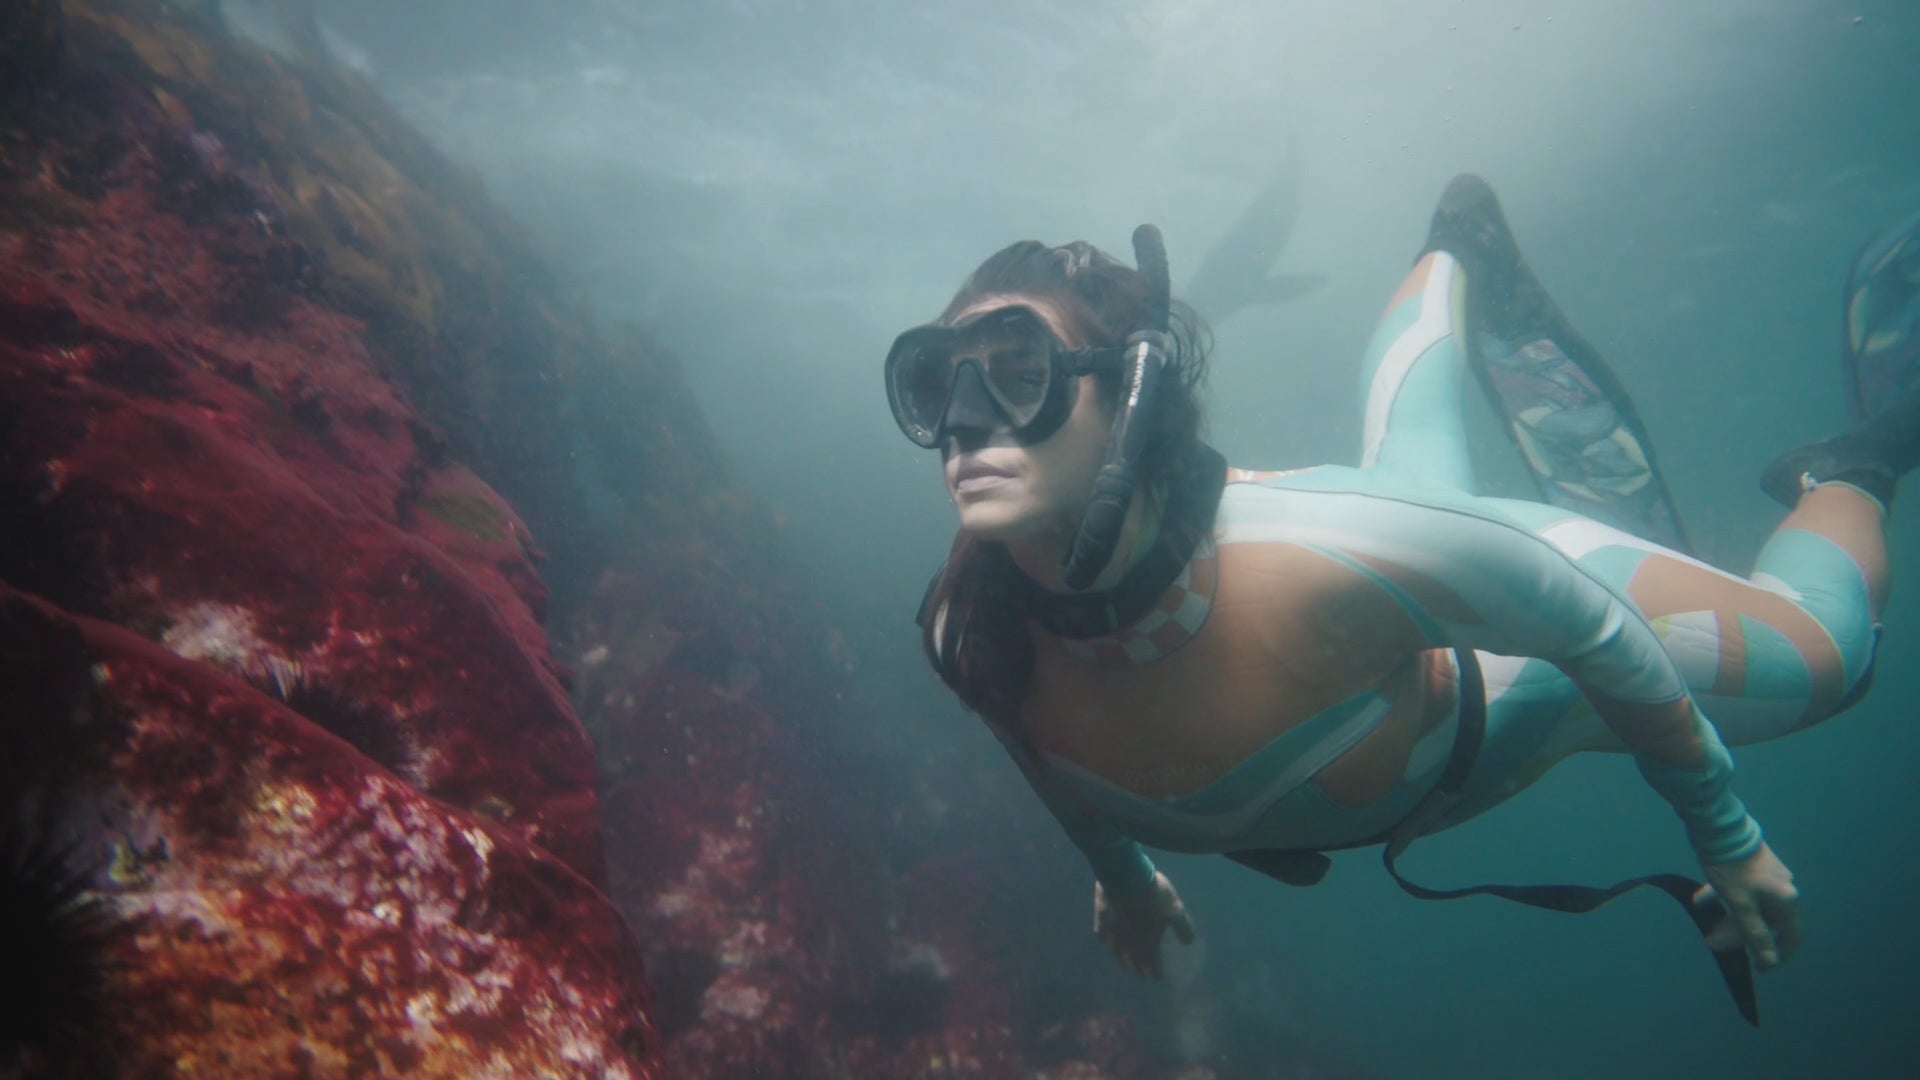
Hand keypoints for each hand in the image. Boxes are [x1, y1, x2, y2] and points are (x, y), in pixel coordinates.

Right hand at [1093, 871, 1195, 978]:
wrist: (1125, 876)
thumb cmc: (1153, 895)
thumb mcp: (1175, 910)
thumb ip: (1183, 928)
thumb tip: (1188, 943)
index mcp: (1148, 941)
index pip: (1153, 961)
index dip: (1155, 970)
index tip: (1157, 978)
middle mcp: (1130, 941)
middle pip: (1134, 959)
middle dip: (1139, 968)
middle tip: (1141, 975)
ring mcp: (1114, 931)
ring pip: (1118, 951)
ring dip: (1123, 960)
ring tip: (1125, 965)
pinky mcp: (1102, 919)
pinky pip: (1103, 935)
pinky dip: (1107, 942)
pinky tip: (1107, 942)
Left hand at [1693, 841, 1801, 970]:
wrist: (1717, 827)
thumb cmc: (1731, 869)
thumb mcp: (1741, 905)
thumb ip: (1755, 934)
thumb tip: (1769, 961)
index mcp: (1785, 899)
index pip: (1791, 936)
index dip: (1778, 954)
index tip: (1761, 968)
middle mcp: (1781, 889)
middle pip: (1765, 922)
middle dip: (1740, 936)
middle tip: (1714, 942)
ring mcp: (1766, 877)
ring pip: (1750, 906)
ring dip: (1730, 919)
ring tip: (1706, 929)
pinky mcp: (1750, 867)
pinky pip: (1740, 891)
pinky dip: (1723, 898)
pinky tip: (1701, 901)